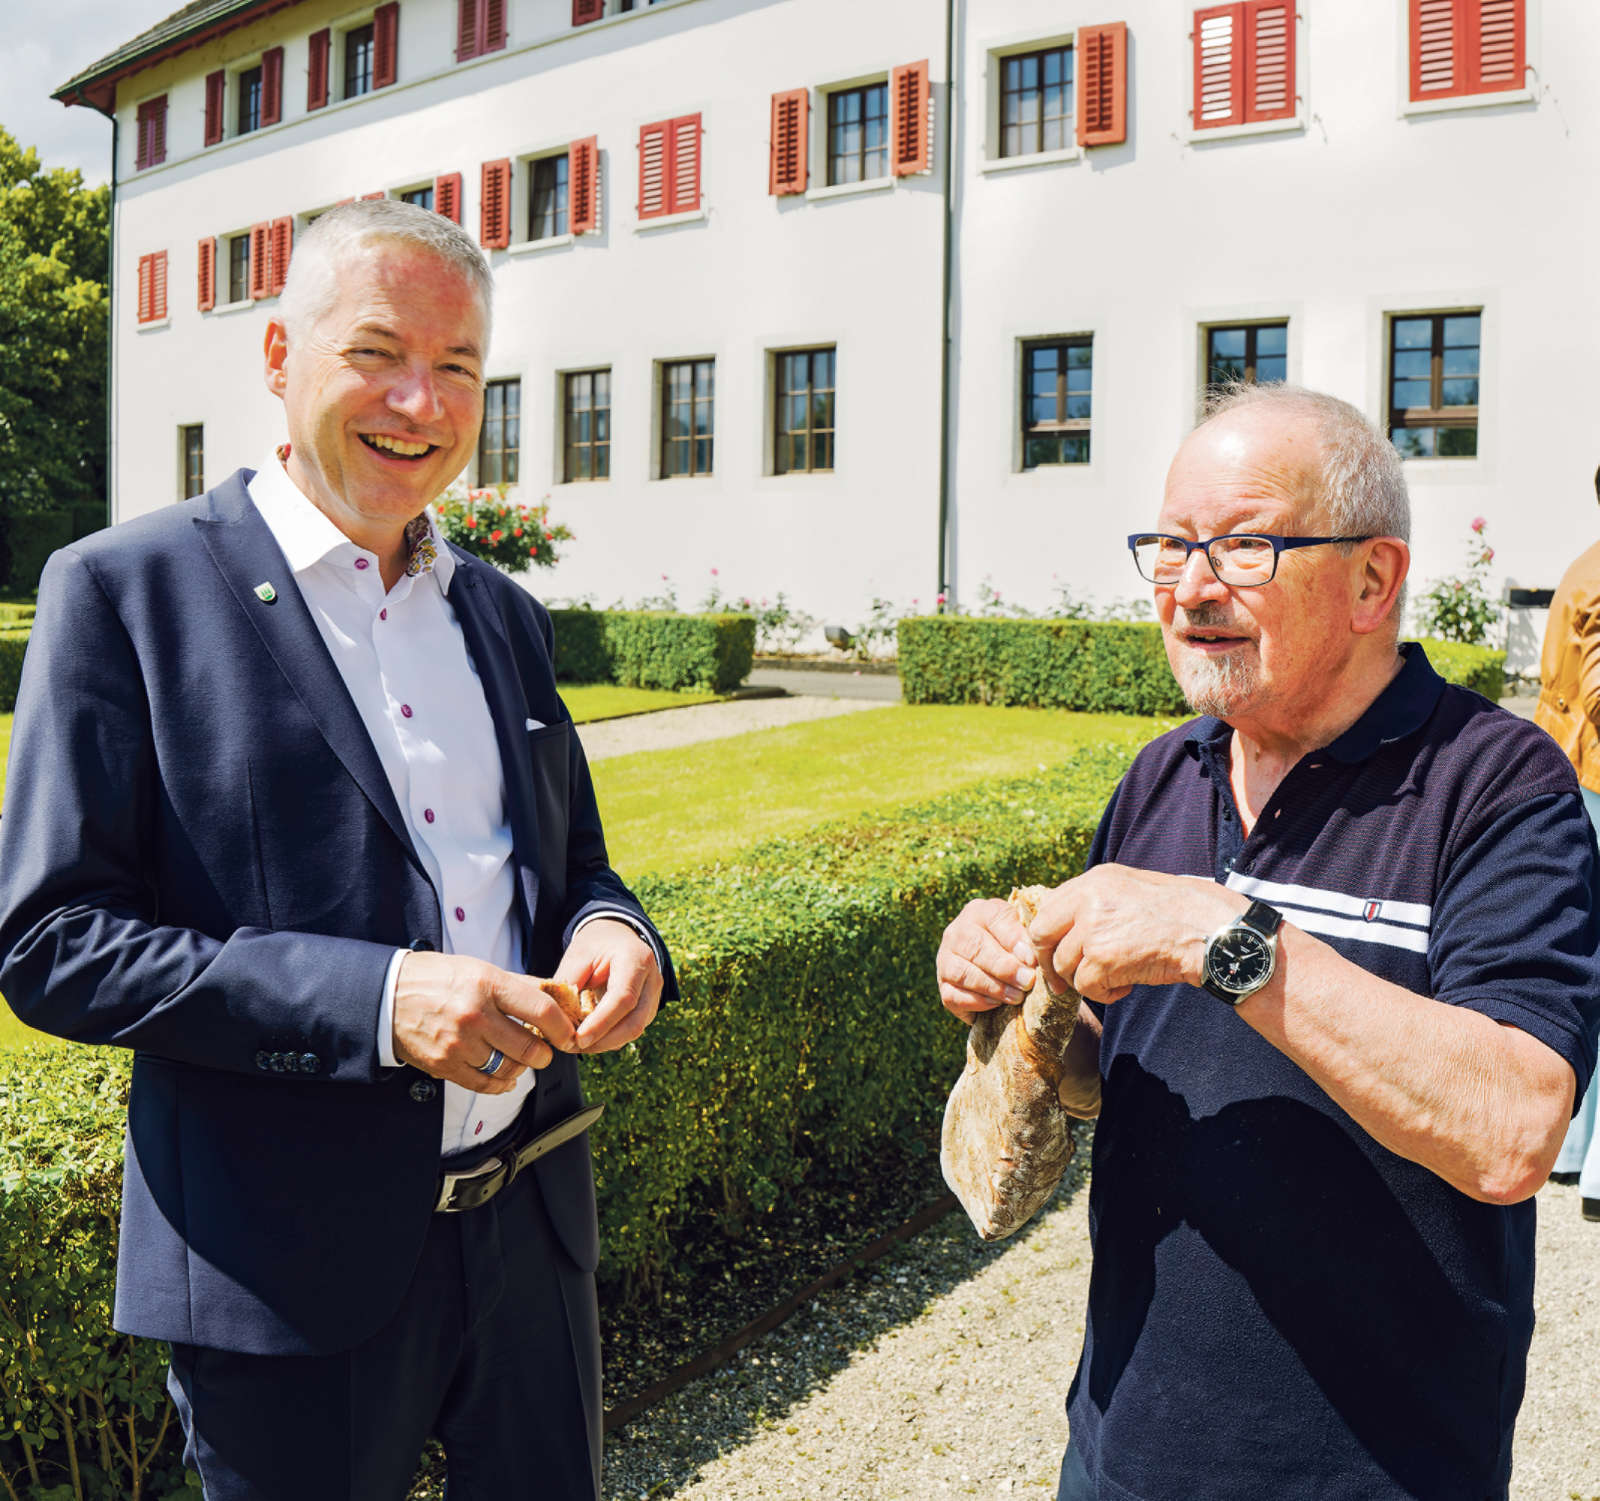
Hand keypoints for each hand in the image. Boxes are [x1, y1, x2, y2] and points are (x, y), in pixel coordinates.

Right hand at [392, 951, 579, 1093]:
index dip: (562, 1027)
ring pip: (507, 1069)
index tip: (569, 1035)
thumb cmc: (439, 978)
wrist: (388, 995)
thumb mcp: (481, 970)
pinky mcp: (444, 1065)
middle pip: (528, 1046)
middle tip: (546, 1051)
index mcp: (487, 985)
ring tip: (521, 1060)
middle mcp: (474, 1015)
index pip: (540, 1009)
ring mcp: (458, 1043)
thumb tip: (558, 994)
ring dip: (521, 1069)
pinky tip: (505, 1078)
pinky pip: (483, 1085)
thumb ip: (520, 985)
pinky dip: (500, 1085)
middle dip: (544, 1054)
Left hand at [555, 918, 662, 1053]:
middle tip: (572, 1047)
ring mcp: (654, 996)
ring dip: (604, 1043)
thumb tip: (556, 1019)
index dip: (601, 1022)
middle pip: (635, 1022)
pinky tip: (588, 1038)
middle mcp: (652, 979)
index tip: (578, 1039)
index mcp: (637, 959)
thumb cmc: (595, 945)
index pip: (623, 998)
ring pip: (634, 1030)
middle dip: (603, 1040)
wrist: (616, 938)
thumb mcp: (578, 955)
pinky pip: (630, 1030)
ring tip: (575, 1044)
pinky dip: (609, 1038)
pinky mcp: (648, 1009)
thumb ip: (569, 983)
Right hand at [935, 898, 1039, 1022]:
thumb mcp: (1023, 934)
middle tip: (1027, 981)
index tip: (1032, 960)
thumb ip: (1027, 940)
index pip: (994, 918)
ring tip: (1017, 996)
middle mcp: (956, 932)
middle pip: (975, 947)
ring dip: (992, 987)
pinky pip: (954, 996)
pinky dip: (977, 1001)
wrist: (997, 972)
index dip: (1013, 940)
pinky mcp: (943, 987)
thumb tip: (1029, 959)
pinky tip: (997, 1003)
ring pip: (962, 973)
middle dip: (1004, 967)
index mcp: (978, 912)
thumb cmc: (1015, 949)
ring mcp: (944, 960)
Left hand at [1027, 865, 1243, 1003]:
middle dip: (1049, 964)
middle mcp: (1088, 898)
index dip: (1045, 938)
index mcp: (1095, 879)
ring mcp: (1094, 928)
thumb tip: (1064, 929)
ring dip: (1086, 981)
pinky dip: (1104, 994)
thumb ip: (1096, 903)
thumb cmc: (1180, 914)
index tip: (1051, 956)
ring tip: (1116, 978)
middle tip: (1061, 983)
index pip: (1046, 909)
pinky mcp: (1104, 958)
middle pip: (1042, 937)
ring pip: (1064, 966)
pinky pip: (1085, 986)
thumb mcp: (1131, 890)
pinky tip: (1126, 987)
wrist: (1213, 931)